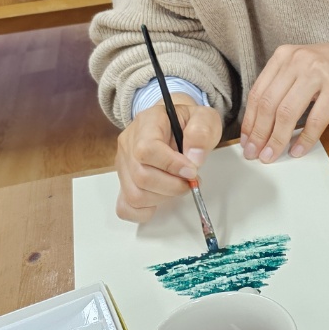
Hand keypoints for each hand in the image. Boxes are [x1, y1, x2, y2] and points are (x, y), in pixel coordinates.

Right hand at [116, 97, 222, 223]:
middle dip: (172, 186)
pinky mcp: (124, 182)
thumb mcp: (204, 118)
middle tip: (190, 180)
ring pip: (135, 195)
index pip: (147, 149)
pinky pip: (126, 207)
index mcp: (147, 123)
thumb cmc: (187, 123)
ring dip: (163, 197)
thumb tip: (194, 158)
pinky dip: (145, 211)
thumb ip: (202, 133)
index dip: (171, 166)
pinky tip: (161, 198)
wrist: (174, 124)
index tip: (191, 170)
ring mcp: (124, 164)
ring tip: (177, 185)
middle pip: (141, 176)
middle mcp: (129, 143)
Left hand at [240, 39, 328, 163]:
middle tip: (255, 153)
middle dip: (260, 134)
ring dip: (277, 139)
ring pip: (288, 113)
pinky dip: (305, 139)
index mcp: (284, 56)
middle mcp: (298, 61)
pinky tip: (298, 150)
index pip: (258, 92)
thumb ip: (281, 86)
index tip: (247, 140)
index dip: (249, 120)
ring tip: (272, 155)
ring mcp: (318, 73)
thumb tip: (260, 123)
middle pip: (269, 104)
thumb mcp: (302, 66)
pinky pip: (316, 120)